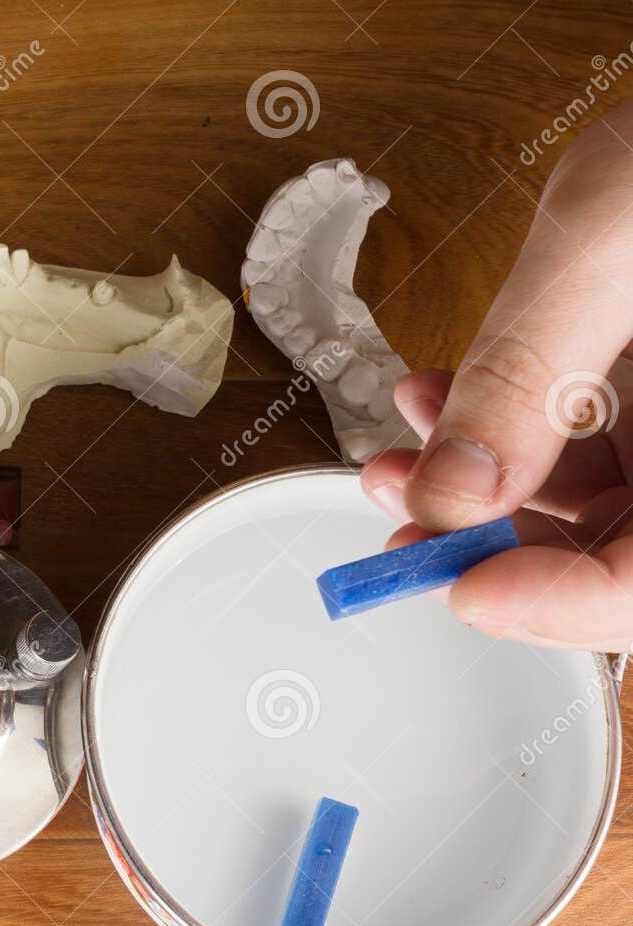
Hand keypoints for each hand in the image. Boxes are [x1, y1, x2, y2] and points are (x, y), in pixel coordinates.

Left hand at [361, 103, 632, 650]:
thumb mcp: (619, 237)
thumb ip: (530, 370)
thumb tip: (448, 494)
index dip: (546, 607)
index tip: (448, 583)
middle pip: (621, 559)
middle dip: (492, 540)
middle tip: (397, 517)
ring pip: (607, 509)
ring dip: (491, 486)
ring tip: (403, 446)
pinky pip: (613, 448)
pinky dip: (526, 434)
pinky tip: (453, 400)